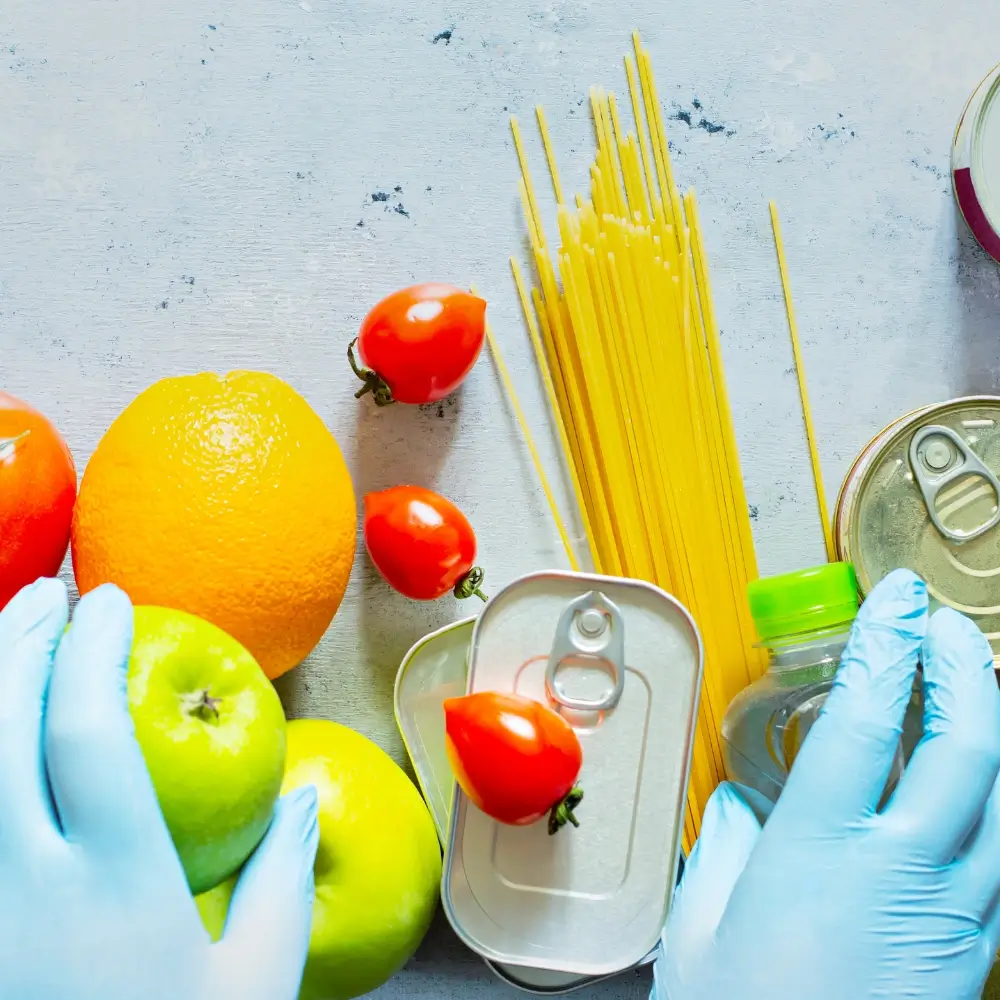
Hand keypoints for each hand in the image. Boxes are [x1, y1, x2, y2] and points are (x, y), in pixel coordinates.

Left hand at [0, 578, 318, 999]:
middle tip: (48, 592)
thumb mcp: (252, 987)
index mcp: (113, 884)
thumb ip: (282, 884)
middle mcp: (23, 884)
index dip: (91, 649)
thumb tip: (298, 800)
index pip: (86, 730)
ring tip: (6, 628)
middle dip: (19, 640)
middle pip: (4, 726)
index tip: (110, 599)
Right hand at [654, 569, 999, 999]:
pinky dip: (998, 796)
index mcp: (825, 848)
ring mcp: (958, 913)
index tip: (897, 598)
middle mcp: (906, 868)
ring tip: (975, 684)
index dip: (888, 645)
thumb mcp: (705, 931)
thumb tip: (743, 814)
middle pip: (969, 744)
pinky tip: (978, 783)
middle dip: (966, 668)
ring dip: (996, 724)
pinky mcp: (977, 953)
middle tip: (946, 624)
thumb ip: (726, 856)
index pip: (872, 716)